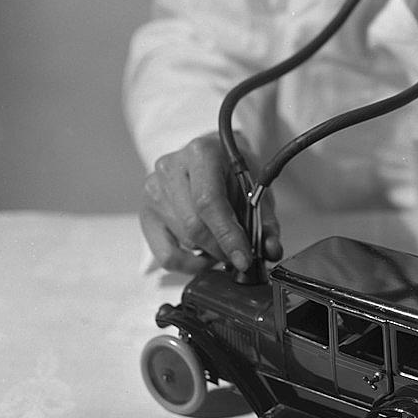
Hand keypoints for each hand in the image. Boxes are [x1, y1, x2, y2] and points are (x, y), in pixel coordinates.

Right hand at [140, 132, 280, 272]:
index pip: (208, 202)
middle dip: (221, 248)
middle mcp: (170, 168)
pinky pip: (165, 255)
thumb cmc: (233, 170)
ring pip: (183, 240)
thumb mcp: (256, 186)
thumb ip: (265, 219)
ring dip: (209, 253)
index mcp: (201, 153)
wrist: (210, 156)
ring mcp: (153, 190)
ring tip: (224, 244)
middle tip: (239, 254)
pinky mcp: (146, 213)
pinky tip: (203, 255)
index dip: (227, 235)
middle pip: (194, 225)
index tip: (243, 259)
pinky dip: (188, 264)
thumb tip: (270, 249)